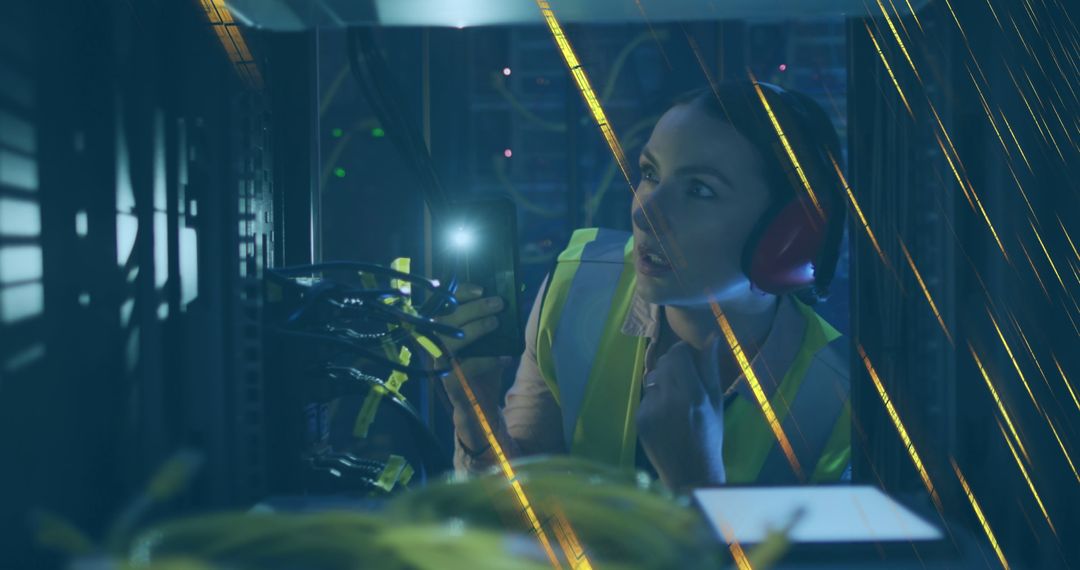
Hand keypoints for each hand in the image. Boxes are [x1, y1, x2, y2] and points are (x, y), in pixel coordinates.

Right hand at [433, 283, 511, 411]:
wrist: (481, 405)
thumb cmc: (483, 368)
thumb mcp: (487, 342)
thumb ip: (488, 324)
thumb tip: (502, 301)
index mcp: (443, 331)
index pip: (445, 305)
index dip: (460, 294)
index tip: (481, 289)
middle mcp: (435, 345)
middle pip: (445, 320)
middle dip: (473, 308)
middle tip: (498, 303)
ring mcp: (439, 364)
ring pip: (448, 342)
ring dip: (474, 329)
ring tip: (495, 323)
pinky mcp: (448, 383)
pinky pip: (463, 368)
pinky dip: (485, 360)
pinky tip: (502, 358)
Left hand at [636, 334, 726, 489]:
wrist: (690, 472)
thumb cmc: (709, 436)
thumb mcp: (716, 402)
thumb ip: (710, 369)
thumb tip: (712, 337)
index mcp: (693, 394)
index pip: (677, 354)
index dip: (682, 353)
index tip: (689, 359)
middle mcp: (670, 399)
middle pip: (663, 362)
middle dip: (673, 365)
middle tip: (683, 380)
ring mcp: (652, 410)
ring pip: (652, 378)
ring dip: (662, 382)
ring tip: (675, 401)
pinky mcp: (640, 419)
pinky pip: (646, 397)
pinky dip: (655, 400)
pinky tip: (666, 416)